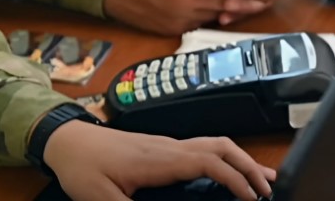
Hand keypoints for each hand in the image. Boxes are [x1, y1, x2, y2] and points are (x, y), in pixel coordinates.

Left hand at [45, 122, 275, 200]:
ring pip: (214, 144)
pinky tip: (227, 173)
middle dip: (249, 165)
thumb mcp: (100, 199)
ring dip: (240, 160)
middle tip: (269, 190)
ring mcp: (166, 145)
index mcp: (159, 158)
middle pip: (220, 146)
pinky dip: (223, 159)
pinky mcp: (161, 149)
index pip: (208, 161)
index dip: (234, 179)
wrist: (65, 140)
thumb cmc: (81, 166)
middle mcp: (167, 146)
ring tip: (261, 181)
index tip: (251, 199)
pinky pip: (201, 149)